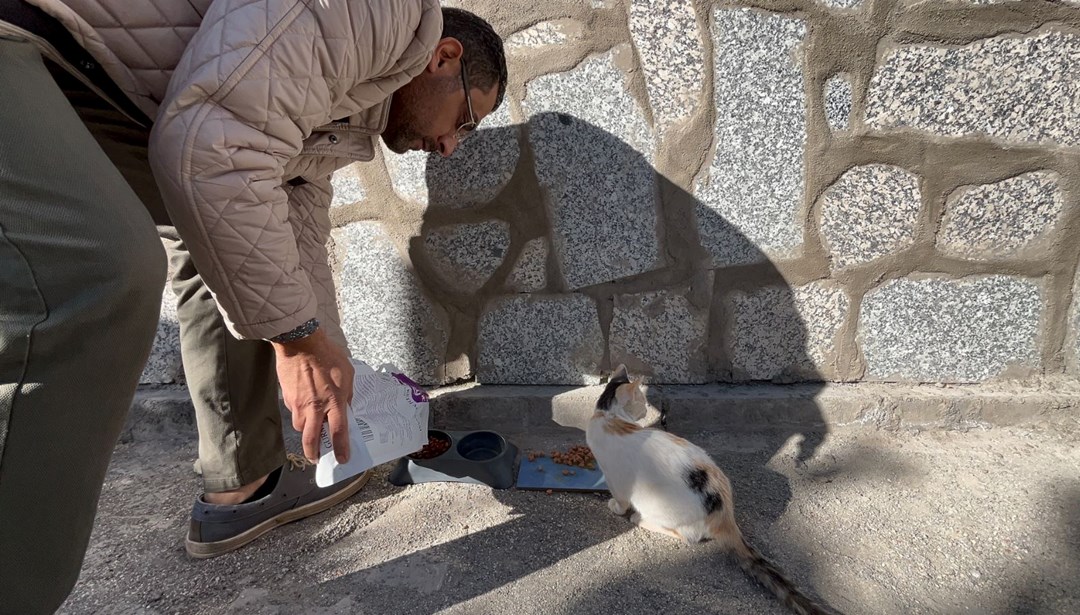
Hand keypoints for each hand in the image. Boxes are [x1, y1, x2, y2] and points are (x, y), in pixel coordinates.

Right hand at [272, 328, 352, 462]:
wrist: (300, 343)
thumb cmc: (327, 355)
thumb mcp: (347, 373)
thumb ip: (347, 393)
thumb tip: (346, 406)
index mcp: (334, 401)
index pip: (338, 432)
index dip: (341, 449)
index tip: (343, 460)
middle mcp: (315, 407)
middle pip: (311, 439)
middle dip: (313, 452)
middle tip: (316, 458)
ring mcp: (298, 403)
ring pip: (300, 427)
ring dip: (306, 431)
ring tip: (311, 430)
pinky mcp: (287, 398)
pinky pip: (293, 412)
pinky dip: (299, 413)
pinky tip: (304, 406)